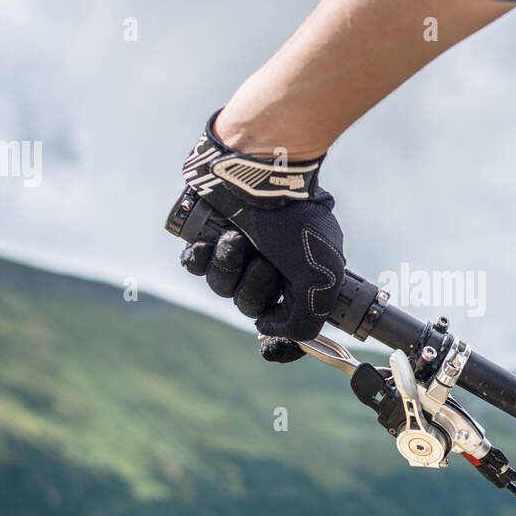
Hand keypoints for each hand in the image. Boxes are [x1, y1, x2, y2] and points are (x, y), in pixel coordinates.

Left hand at [180, 221, 336, 361]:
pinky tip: (212, 242)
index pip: (291, 323)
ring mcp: (241, 250)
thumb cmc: (293, 220)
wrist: (258, 171)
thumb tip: (270, 329)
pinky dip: (201, 257)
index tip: (271, 343)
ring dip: (231, 264)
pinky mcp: (210, 236)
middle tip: (266, 259)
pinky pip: (196, 266)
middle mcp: (273, 265)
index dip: (281, 340)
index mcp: (303, 276)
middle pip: (250, 306)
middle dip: (254, 285)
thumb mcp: (319, 279)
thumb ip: (305, 322)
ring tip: (241, 237)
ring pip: (222, 286)